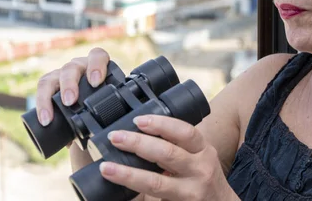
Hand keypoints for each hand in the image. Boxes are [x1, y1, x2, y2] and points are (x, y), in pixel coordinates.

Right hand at [35, 48, 109, 126]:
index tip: (96, 82)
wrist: (88, 120)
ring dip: (49, 96)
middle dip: (69, 84)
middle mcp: (79, 67)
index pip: (97, 56)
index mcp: (98, 67)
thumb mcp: (109, 107)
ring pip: (53, 77)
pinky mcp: (49, 83)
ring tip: (50, 116)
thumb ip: (113, 113)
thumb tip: (115, 127)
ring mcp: (62, 74)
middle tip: (70, 102)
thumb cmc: (102, 110)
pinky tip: (44, 118)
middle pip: (72, 68)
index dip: (96, 65)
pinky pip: (42, 87)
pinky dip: (41, 103)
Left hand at [100, 115, 238, 200]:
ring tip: (107, 167)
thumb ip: (179, 144)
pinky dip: (135, 194)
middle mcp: (200, 169)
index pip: (185, 132)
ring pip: (155, 182)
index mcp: (203, 150)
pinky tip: (119, 191)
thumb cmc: (204, 176)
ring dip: (128, 174)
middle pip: (167, 154)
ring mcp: (190, 192)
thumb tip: (143, 129)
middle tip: (116, 137)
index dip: (161, 124)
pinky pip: (154, 199)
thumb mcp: (199, 155)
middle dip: (138, 143)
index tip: (139, 120)